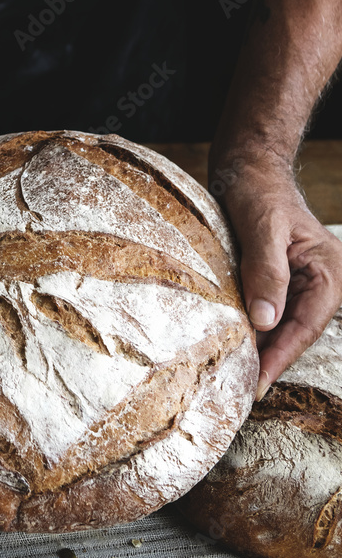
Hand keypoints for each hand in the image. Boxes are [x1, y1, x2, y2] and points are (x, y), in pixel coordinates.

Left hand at [218, 161, 341, 399]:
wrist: (246, 166)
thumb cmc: (257, 189)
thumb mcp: (261, 227)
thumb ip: (266, 272)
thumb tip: (266, 321)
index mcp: (327, 270)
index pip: (306, 325)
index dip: (281, 357)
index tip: (257, 384)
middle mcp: (318, 280)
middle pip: (296, 332)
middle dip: (270, 361)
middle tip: (239, 391)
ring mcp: (297, 281)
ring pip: (281, 326)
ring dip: (260, 350)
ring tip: (234, 378)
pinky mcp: (275, 279)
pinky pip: (267, 312)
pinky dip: (252, 331)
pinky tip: (231, 346)